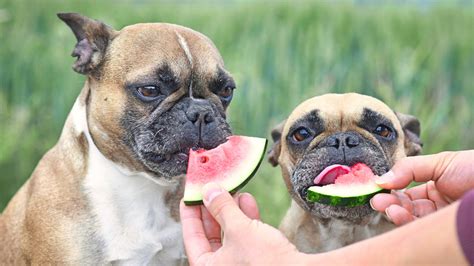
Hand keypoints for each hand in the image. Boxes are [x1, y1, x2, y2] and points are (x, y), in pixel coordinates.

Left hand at [180, 183, 300, 264]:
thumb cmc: (266, 261)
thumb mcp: (238, 228)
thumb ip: (221, 207)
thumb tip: (209, 190)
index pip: (192, 236)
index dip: (190, 213)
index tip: (190, 196)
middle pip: (210, 234)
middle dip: (214, 209)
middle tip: (212, 189)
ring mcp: (240, 265)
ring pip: (229, 234)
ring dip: (231, 210)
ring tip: (233, 190)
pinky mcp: (257, 261)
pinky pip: (245, 237)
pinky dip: (245, 220)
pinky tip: (248, 201)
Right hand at [370, 150, 473, 224]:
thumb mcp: (441, 162)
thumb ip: (409, 169)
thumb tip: (381, 179)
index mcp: (436, 186)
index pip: (407, 191)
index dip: (390, 189)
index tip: (376, 186)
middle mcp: (437, 203)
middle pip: (405, 206)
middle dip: (388, 202)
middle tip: (376, 199)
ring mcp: (440, 218)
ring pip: (410, 219)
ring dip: (394, 212)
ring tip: (385, 205)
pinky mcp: (443, 229)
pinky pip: (419, 228)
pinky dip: (404, 221)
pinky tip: (396, 212)